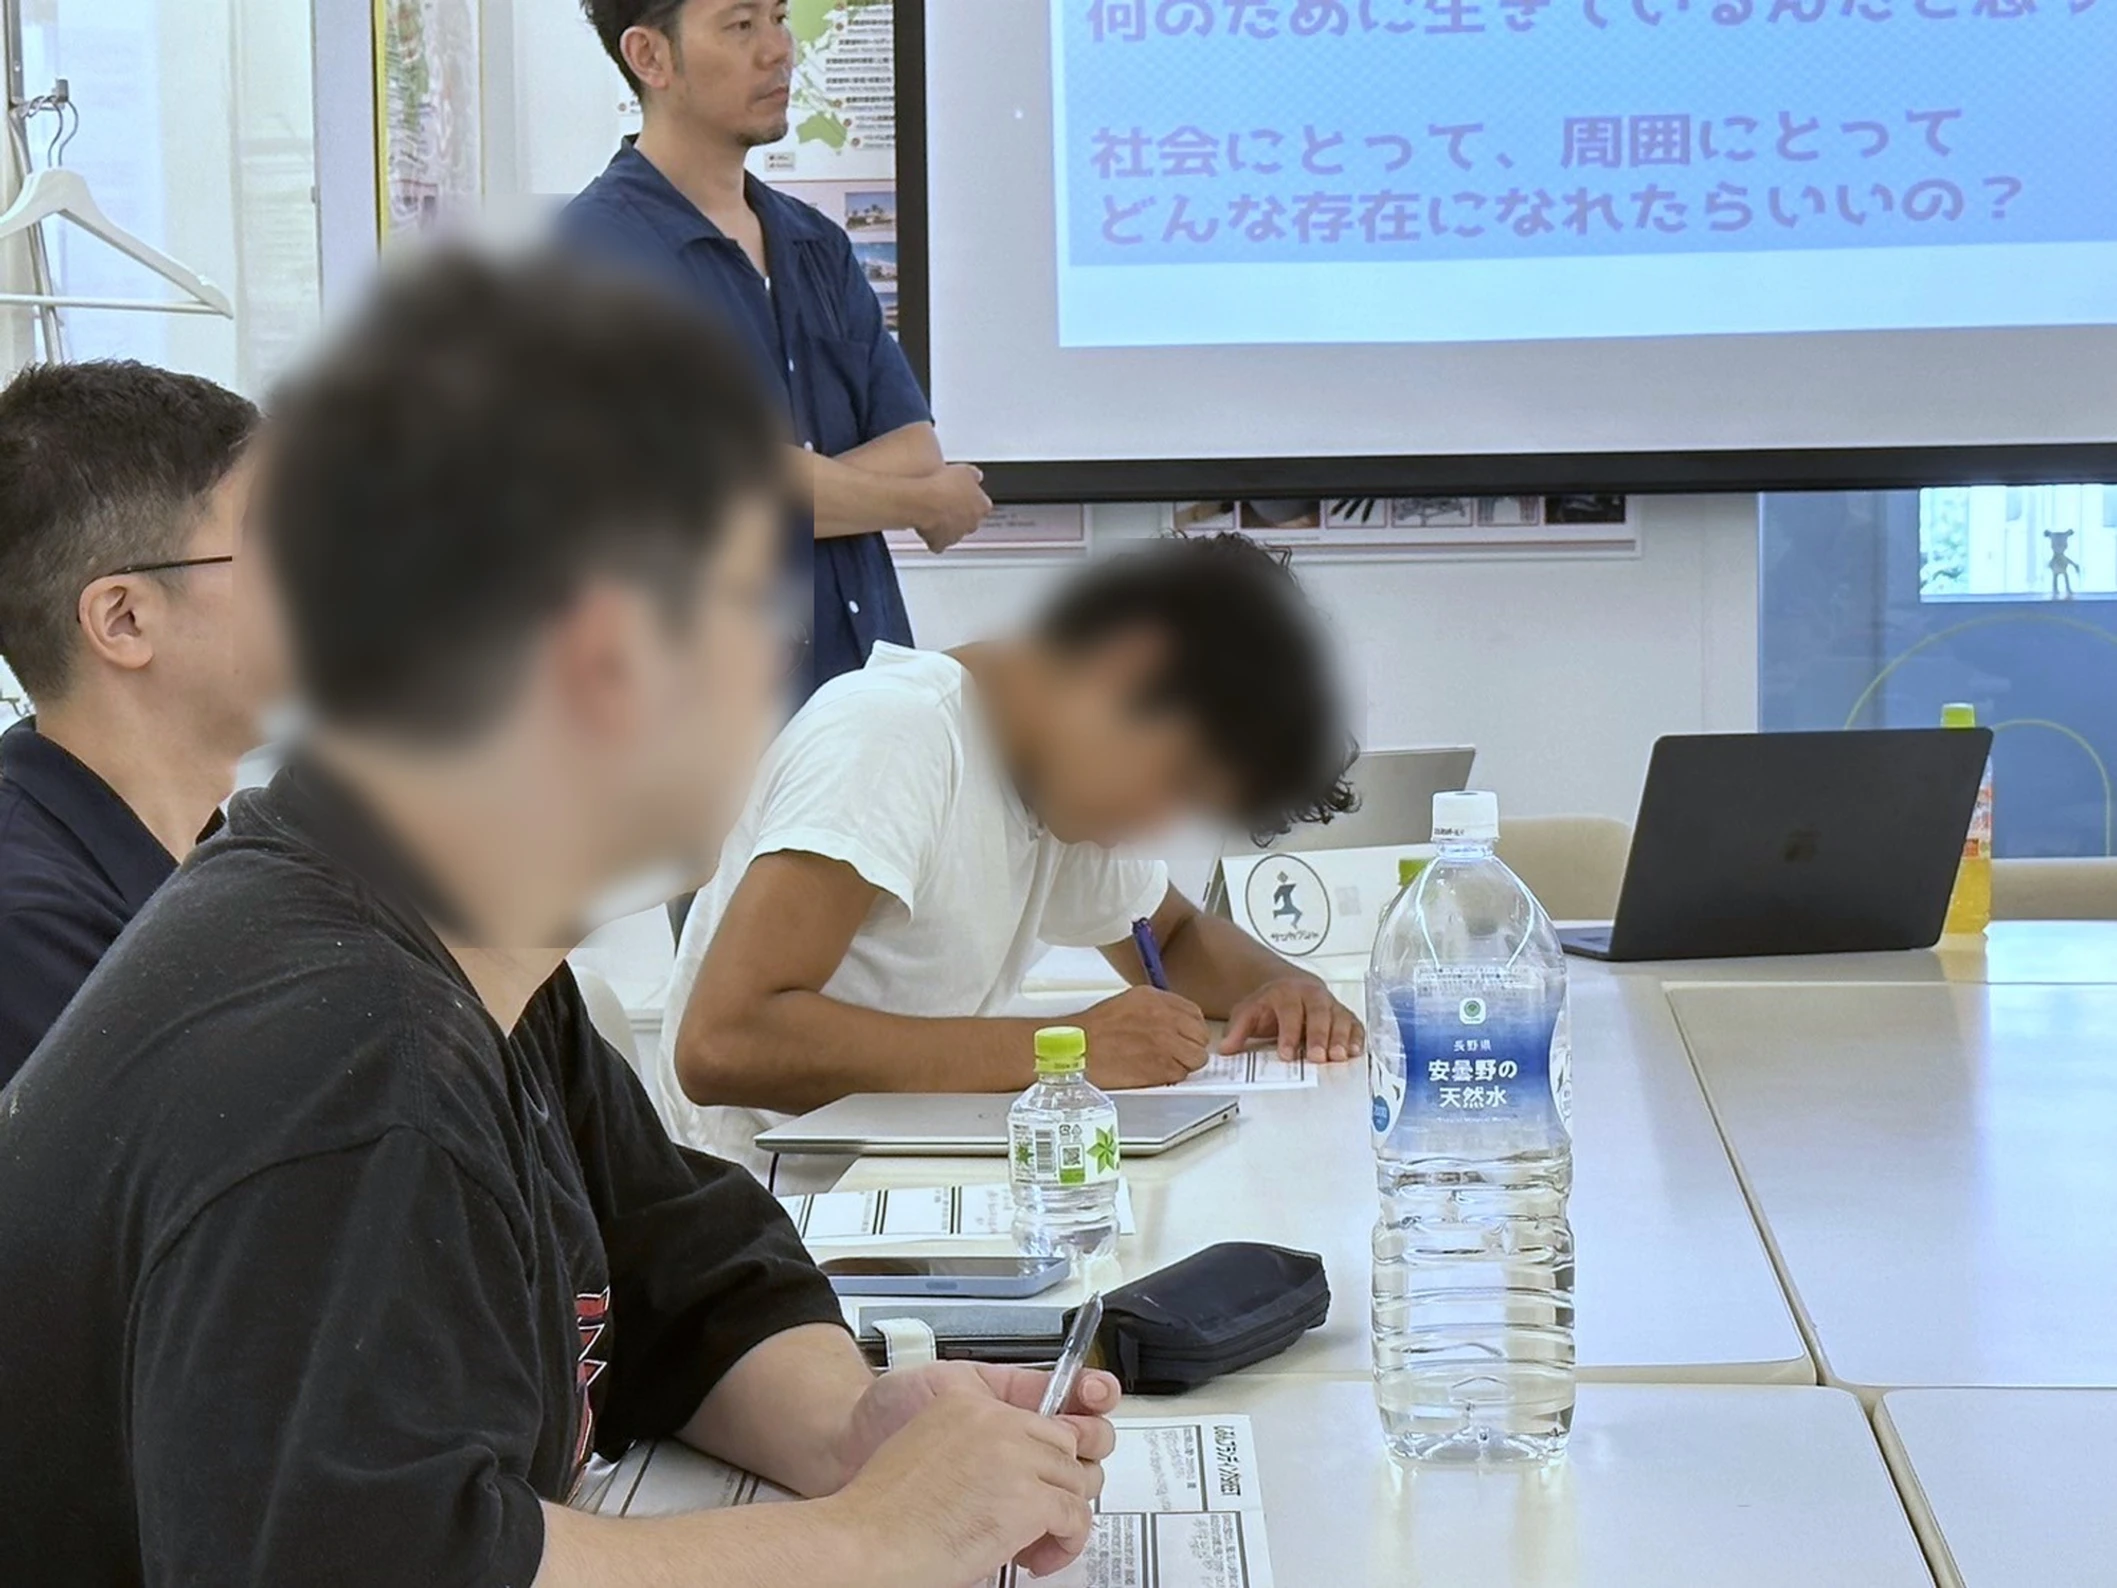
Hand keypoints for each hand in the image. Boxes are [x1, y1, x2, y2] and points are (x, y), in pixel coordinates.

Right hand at [827, 1365, 1119, 1583]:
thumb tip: (1003, 1472)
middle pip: (1064, 1447)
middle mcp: (995, 1421)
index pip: (1037, 1420)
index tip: (1040, 1483)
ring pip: (1076, 1480)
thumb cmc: (882, 1510)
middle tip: (1040, 1520)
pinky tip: (1037, 1557)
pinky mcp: (1027, 1497)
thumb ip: (970, 1444)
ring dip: (1063, 1517)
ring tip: (1037, 1543)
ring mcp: (1014, 1456)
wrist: (863, 1542)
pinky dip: (1066, 1542)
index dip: (1042, 1460)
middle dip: (1057, 1487)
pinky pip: (1076, 1515)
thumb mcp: (926, 1448)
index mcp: (967, 1403)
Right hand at [913, 464, 991, 553]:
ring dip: (947, 525)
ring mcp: (957, 535)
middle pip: (969, 520)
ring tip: (934, 512)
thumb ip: (974, 475)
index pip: (982, 505)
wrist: (924, 500)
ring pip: (954, 532)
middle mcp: (972, 523)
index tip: (963, 493)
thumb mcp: (964, 471)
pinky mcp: (940, 543)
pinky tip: (927, 527)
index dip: (972, 499)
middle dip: (960, 514)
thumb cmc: (943, 485)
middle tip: (947, 502)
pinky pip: (938, 543)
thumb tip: (976, 475)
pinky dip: (933, 538)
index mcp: (982, 506)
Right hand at [1079, 985, 1209, 1087]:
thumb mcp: (1128, 1003)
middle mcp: (1165, 1017)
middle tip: (1176, 1053)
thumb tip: (1175, 1022)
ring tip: (1165, 1064)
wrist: (1077, 1048)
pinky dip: (1171, 1077)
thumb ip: (1156, 1009)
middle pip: (1201, 1036)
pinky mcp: (1161, 1067)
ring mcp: (1166, 1042)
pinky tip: (1154, 1073)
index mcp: (1156, 998)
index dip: (1190, 1029)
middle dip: (1191, 1046)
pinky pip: (1182, 1075)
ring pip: (1197, 1057)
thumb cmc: (1095, 1029)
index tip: (1184, 1037)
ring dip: (1185, 1063)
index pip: (1194, 1014)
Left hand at [1221, 974, 1364, 1063]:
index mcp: (1286, 994)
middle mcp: (1311, 996)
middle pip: (1319, 1013)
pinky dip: (1357, 1037)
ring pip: (1339, 1018)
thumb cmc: (1271, 1004)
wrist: (1289, 987)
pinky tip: (1355, 1052)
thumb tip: (1225, 1048)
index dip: (1289, 1033)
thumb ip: (1237, 1030)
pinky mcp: (1343, 1014)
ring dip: (1341, 1038)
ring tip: (1339, 1057)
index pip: (1289, 1012)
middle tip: (1318, 1057)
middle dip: (1319, 1036)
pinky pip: (1354, 1023)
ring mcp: (1330, 1004)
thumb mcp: (1248, 1012)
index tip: (1287, 1054)